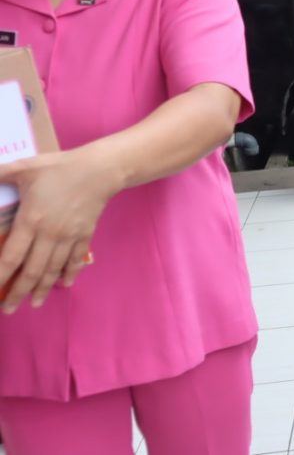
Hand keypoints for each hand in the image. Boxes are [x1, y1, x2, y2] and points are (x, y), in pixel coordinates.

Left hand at [0, 149, 119, 312]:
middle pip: (32, 271)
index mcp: (31, 220)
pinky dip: (69, 274)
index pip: (11, 257)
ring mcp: (69, 237)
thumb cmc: (60, 167)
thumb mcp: (25, 167)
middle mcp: (49, 234)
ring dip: (42, 289)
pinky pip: (75, 260)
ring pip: (53, 270)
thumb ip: (1, 174)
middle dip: (18, 293)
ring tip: (33, 304)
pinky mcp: (84, 235)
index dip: (0, 277)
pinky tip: (64, 285)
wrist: (100, 170)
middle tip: (8, 310)